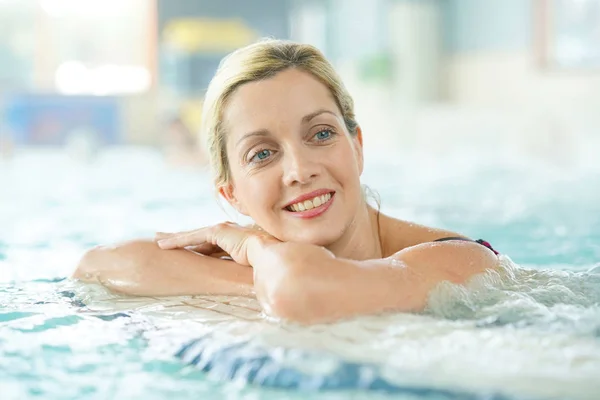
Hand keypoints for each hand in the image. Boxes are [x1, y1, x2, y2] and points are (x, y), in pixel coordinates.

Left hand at [155, 222, 278, 265]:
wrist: (274, 256)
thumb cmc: (270, 266)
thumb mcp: (253, 272)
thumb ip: (245, 277)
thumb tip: (248, 293)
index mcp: (238, 242)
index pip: (214, 245)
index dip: (200, 246)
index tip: (190, 250)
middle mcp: (230, 233)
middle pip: (200, 237)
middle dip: (183, 238)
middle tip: (165, 239)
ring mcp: (224, 231)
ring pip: (193, 236)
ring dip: (174, 238)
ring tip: (158, 241)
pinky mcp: (218, 232)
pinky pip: (193, 237)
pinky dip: (178, 241)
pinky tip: (163, 245)